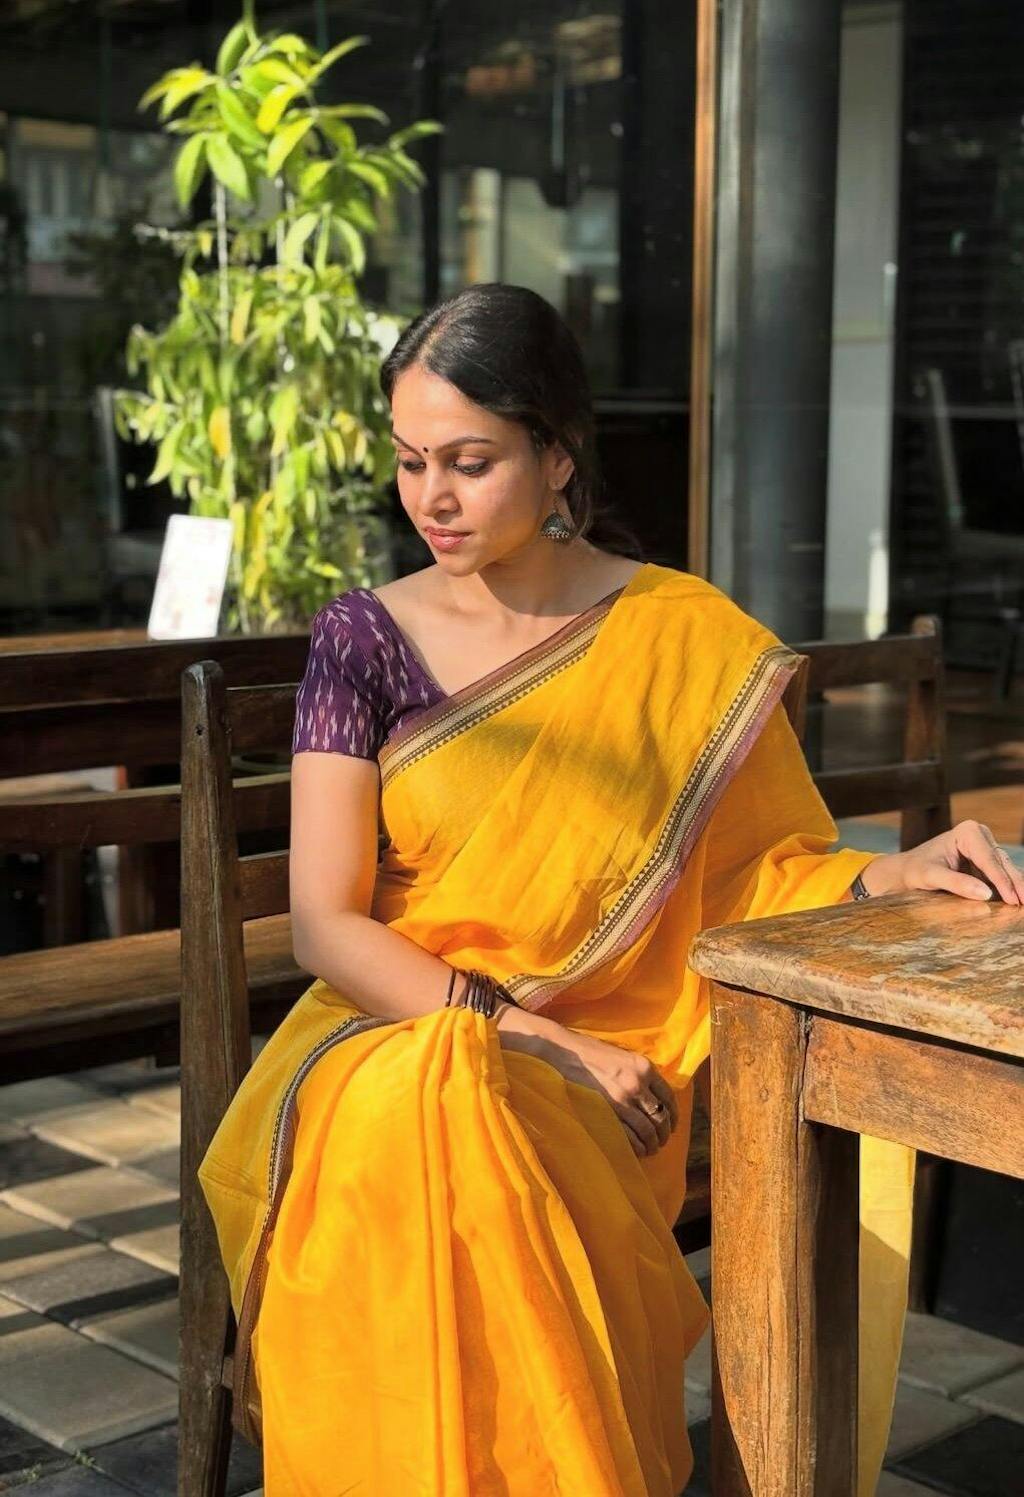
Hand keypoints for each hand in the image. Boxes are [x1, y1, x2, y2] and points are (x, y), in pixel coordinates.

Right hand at [495, 1005, 677, 1157]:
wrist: (563, 1052)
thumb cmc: (590, 1053)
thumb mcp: (622, 1057)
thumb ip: (639, 1074)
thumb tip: (653, 1097)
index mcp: (644, 1067)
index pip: (669, 1097)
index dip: (673, 1116)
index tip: (671, 1126)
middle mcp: (637, 1083)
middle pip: (661, 1117)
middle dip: (663, 1134)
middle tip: (661, 1142)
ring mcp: (622, 1099)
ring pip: (648, 1130)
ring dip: (652, 1144)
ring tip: (650, 1149)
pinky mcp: (607, 1112)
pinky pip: (630, 1137)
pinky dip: (637, 1147)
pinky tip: (637, 1151)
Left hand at [861, 820, 1023, 905]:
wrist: (908, 870)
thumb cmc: (916, 870)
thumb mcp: (931, 876)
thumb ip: (956, 883)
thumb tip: (986, 894)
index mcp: (967, 832)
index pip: (989, 860)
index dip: (1002, 882)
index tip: (1013, 900)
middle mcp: (980, 834)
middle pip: (1002, 863)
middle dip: (1016, 884)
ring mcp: (985, 846)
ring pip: (1006, 869)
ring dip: (1016, 887)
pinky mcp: (986, 860)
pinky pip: (1001, 874)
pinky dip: (1009, 888)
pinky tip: (1017, 900)